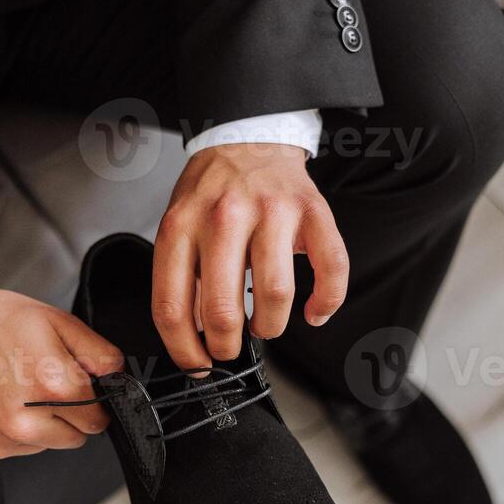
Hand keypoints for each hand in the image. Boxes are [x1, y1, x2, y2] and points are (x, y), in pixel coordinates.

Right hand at [0, 281, 122, 462]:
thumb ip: (97, 351)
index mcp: (52, 386)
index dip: (90, 400)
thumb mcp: (54, 320)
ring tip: (11, 389)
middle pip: (75, 438)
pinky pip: (11, 450)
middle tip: (38, 383)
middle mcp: (25, 422)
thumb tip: (119, 376)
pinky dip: (7, 432)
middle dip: (67, 415)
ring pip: (43, 446)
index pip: (99, 419)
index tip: (74, 386)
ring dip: (37, 425)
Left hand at [153, 142, 346, 370]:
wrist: (248, 138)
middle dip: (226, 346)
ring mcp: (272, 212)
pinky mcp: (312, 211)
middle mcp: (224, 217)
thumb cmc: (213, 192)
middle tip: (229, 350)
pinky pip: (331, 268)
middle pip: (223, 308)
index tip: (196, 364)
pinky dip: (326, 302)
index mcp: (181, 226)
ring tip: (265, 325)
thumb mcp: (179, 226)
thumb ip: (182, 278)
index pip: (172, 305)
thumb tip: (191, 338)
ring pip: (275, 293)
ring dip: (270, 325)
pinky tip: (314, 312)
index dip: (184, 349)